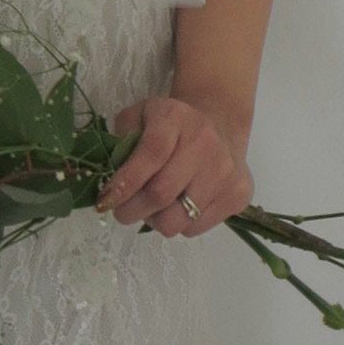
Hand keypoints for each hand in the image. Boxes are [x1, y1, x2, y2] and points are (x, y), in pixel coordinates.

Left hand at [98, 91, 250, 238]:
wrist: (218, 124)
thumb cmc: (169, 125)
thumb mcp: (140, 116)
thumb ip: (122, 137)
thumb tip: (110, 172)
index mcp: (175, 117)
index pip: (150, 154)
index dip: (125, 182)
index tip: (106, 199)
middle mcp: (205, 142)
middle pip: (161, 192)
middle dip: (132, 210)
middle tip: (121, 212)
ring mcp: (226, 170)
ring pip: (178, 219)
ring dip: (154, 222)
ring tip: (150, 210)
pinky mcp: (238, 194)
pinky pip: (196, 228)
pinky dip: (178, 225)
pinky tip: (176, 207)